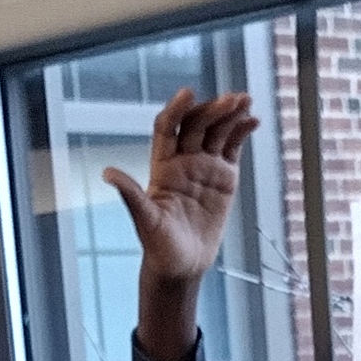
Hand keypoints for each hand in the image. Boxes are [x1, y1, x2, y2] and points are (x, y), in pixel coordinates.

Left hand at [104, 88, 257, 360]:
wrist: (182, 266)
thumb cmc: (159, 247)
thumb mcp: (146, 222)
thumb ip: (131, 195)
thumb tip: (107, 173)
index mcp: (162, 166)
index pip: (167, 127)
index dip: (176, 109)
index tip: (188, 93)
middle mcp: (183, 160)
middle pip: (196, 125)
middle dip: (212, 110)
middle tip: (229, 100)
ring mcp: (205, 166)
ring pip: (217, 132)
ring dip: (230, 115)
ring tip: (245, 101)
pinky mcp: (224, 176)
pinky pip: (233, 148)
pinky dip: (242, 132)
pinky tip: (253, 120)